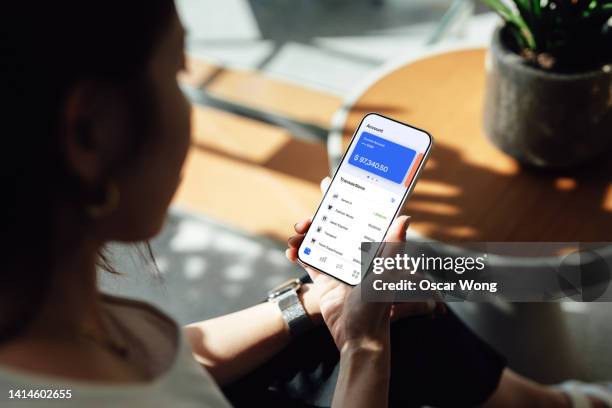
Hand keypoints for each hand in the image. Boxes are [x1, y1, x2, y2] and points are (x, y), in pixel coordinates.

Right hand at [286, 177, 442, 350]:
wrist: (357, 337)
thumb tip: (405, 217)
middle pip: (335, 225)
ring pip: (318, 239)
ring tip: (297, 233)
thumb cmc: (376, 306)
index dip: (349, 199)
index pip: (361, 217)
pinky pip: (308, 260)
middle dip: (320, 217)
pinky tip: (291, 249)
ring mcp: (338, 264)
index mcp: (371, 248)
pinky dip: (298, 253)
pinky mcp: (324, 279)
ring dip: (305, 234)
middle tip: (308, 216)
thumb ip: (392, 246)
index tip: (334, 183)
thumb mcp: (385, 273)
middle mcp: (354, 252)